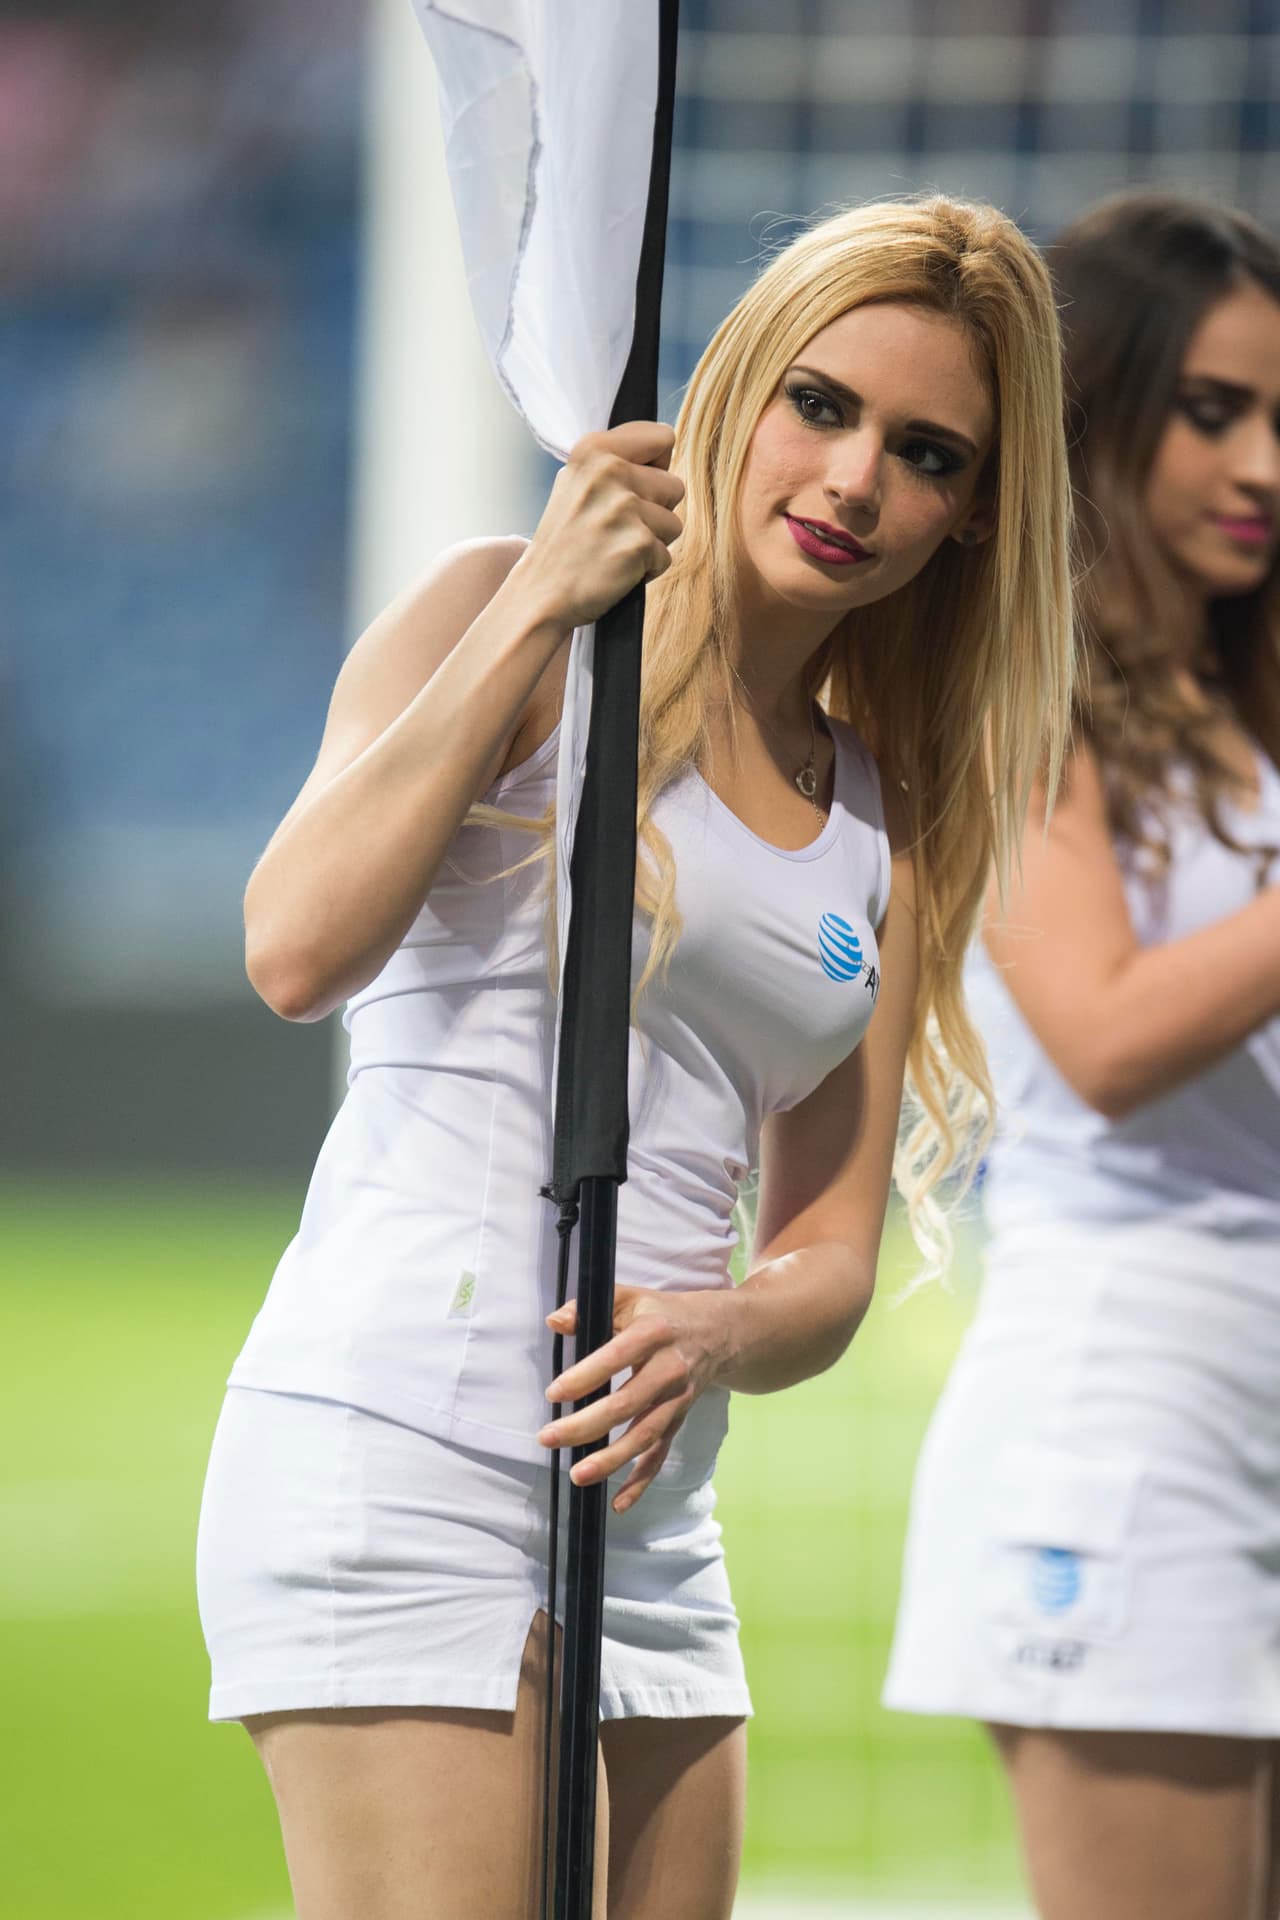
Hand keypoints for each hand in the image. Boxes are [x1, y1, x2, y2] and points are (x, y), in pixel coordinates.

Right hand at [516, 421, 684, 631]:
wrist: (540, 593)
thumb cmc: (563, 543)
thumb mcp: (575, 483)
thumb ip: (614, 461)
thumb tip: (661, 450)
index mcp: (594, 449)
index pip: (662, 437)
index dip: (655, 469)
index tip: (631, 489)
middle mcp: (610, 472)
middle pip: (674, 485)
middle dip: (655, 511)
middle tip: (616, 528)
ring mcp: (624, 508)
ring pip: (674, 523)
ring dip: (652, 542)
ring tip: (615, 548)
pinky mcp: (638, 544)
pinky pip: (666, 556)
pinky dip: (646, 569)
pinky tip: (616, 569)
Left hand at [538, 1283, 731, 1512]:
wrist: (719, 1332)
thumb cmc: (662, 1314)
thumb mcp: (631, 1298)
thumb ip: (591, 1307)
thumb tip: (555, 1322)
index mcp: (653, 1333)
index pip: (617, 1356)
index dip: (586, 1376)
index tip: (554, 1394)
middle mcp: (669, 1369)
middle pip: (628, 1404)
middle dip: (587, 1425)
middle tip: (549, 1438)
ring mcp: (677, 1400)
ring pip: (644, 1435)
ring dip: (612, 1459)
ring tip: (578, 1474)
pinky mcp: (679, 1420)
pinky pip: (660, 1455)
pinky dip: (641, 1482)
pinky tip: (618, 1504)